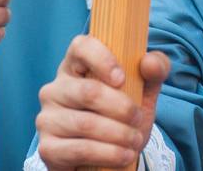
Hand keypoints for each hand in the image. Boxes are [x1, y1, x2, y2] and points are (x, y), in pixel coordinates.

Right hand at [36, 35, 170, 169]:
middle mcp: (55, 89)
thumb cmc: (121, 114)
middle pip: (88, 91)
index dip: (102, 59)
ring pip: (86, 123)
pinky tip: (124, 156)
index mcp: (74, 65)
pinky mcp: (48, 148)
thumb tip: (150, 62)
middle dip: (122, 108)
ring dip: (119, 134)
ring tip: (135, 140)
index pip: (81, 46)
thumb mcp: (143, 91)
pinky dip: (109, 154)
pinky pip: (80, 150)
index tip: (122, 78)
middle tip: (139, 119)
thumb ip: (154, 70)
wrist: (106, 157)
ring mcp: (47, 118)